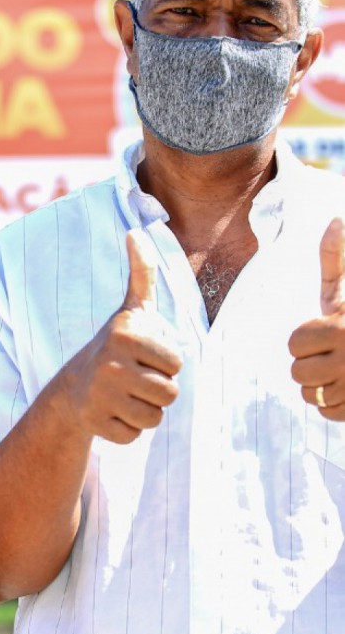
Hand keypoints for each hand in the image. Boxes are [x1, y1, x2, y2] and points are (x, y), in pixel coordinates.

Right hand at [58, 229, 182, 443]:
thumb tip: (136, 230)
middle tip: (132, 379)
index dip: (165, 364)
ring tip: (124, 396)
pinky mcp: (94, 424)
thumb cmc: (114, 345)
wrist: (73, 388)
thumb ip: (142, 272)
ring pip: (154, 418)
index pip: (177, 364)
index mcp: (127, 334)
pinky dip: (127, 429)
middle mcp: (111, 364)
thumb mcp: (132, 309)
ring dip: (144, 411)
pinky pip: (134, 436)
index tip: (141, 356)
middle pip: (169, 394)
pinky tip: (111, 413)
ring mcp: (100, 396)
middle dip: (156, 390)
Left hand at [290, 217, 344, 419]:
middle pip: (298, 373)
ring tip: (340, 371)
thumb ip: (337, 260)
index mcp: (343, 327)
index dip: (304, 339)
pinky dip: (336, 404)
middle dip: (311, 364)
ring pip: (311, 396)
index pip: (294, 344)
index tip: (325, 332)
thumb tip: (336, 219)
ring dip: (321, 386)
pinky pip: (328, 413)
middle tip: (332, 355)